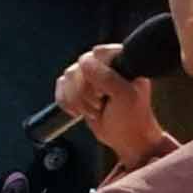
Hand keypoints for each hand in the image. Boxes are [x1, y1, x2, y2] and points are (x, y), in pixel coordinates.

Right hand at [54, 41, 171, 170]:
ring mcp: (90, 77)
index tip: (104, 92)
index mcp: (121, 61)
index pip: (98, 53)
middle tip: (100, 104)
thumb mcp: (124, 96)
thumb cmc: (132, 118)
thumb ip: (106, 76)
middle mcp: (105, 65)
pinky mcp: (77, 88)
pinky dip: (66, 102)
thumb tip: (83, 62)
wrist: (126, 139)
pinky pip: (60, 86)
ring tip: (94, 110)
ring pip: (67, 77)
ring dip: (77, 100)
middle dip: (85, 92)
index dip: (96, 74)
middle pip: (79, 68)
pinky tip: (79, 111)